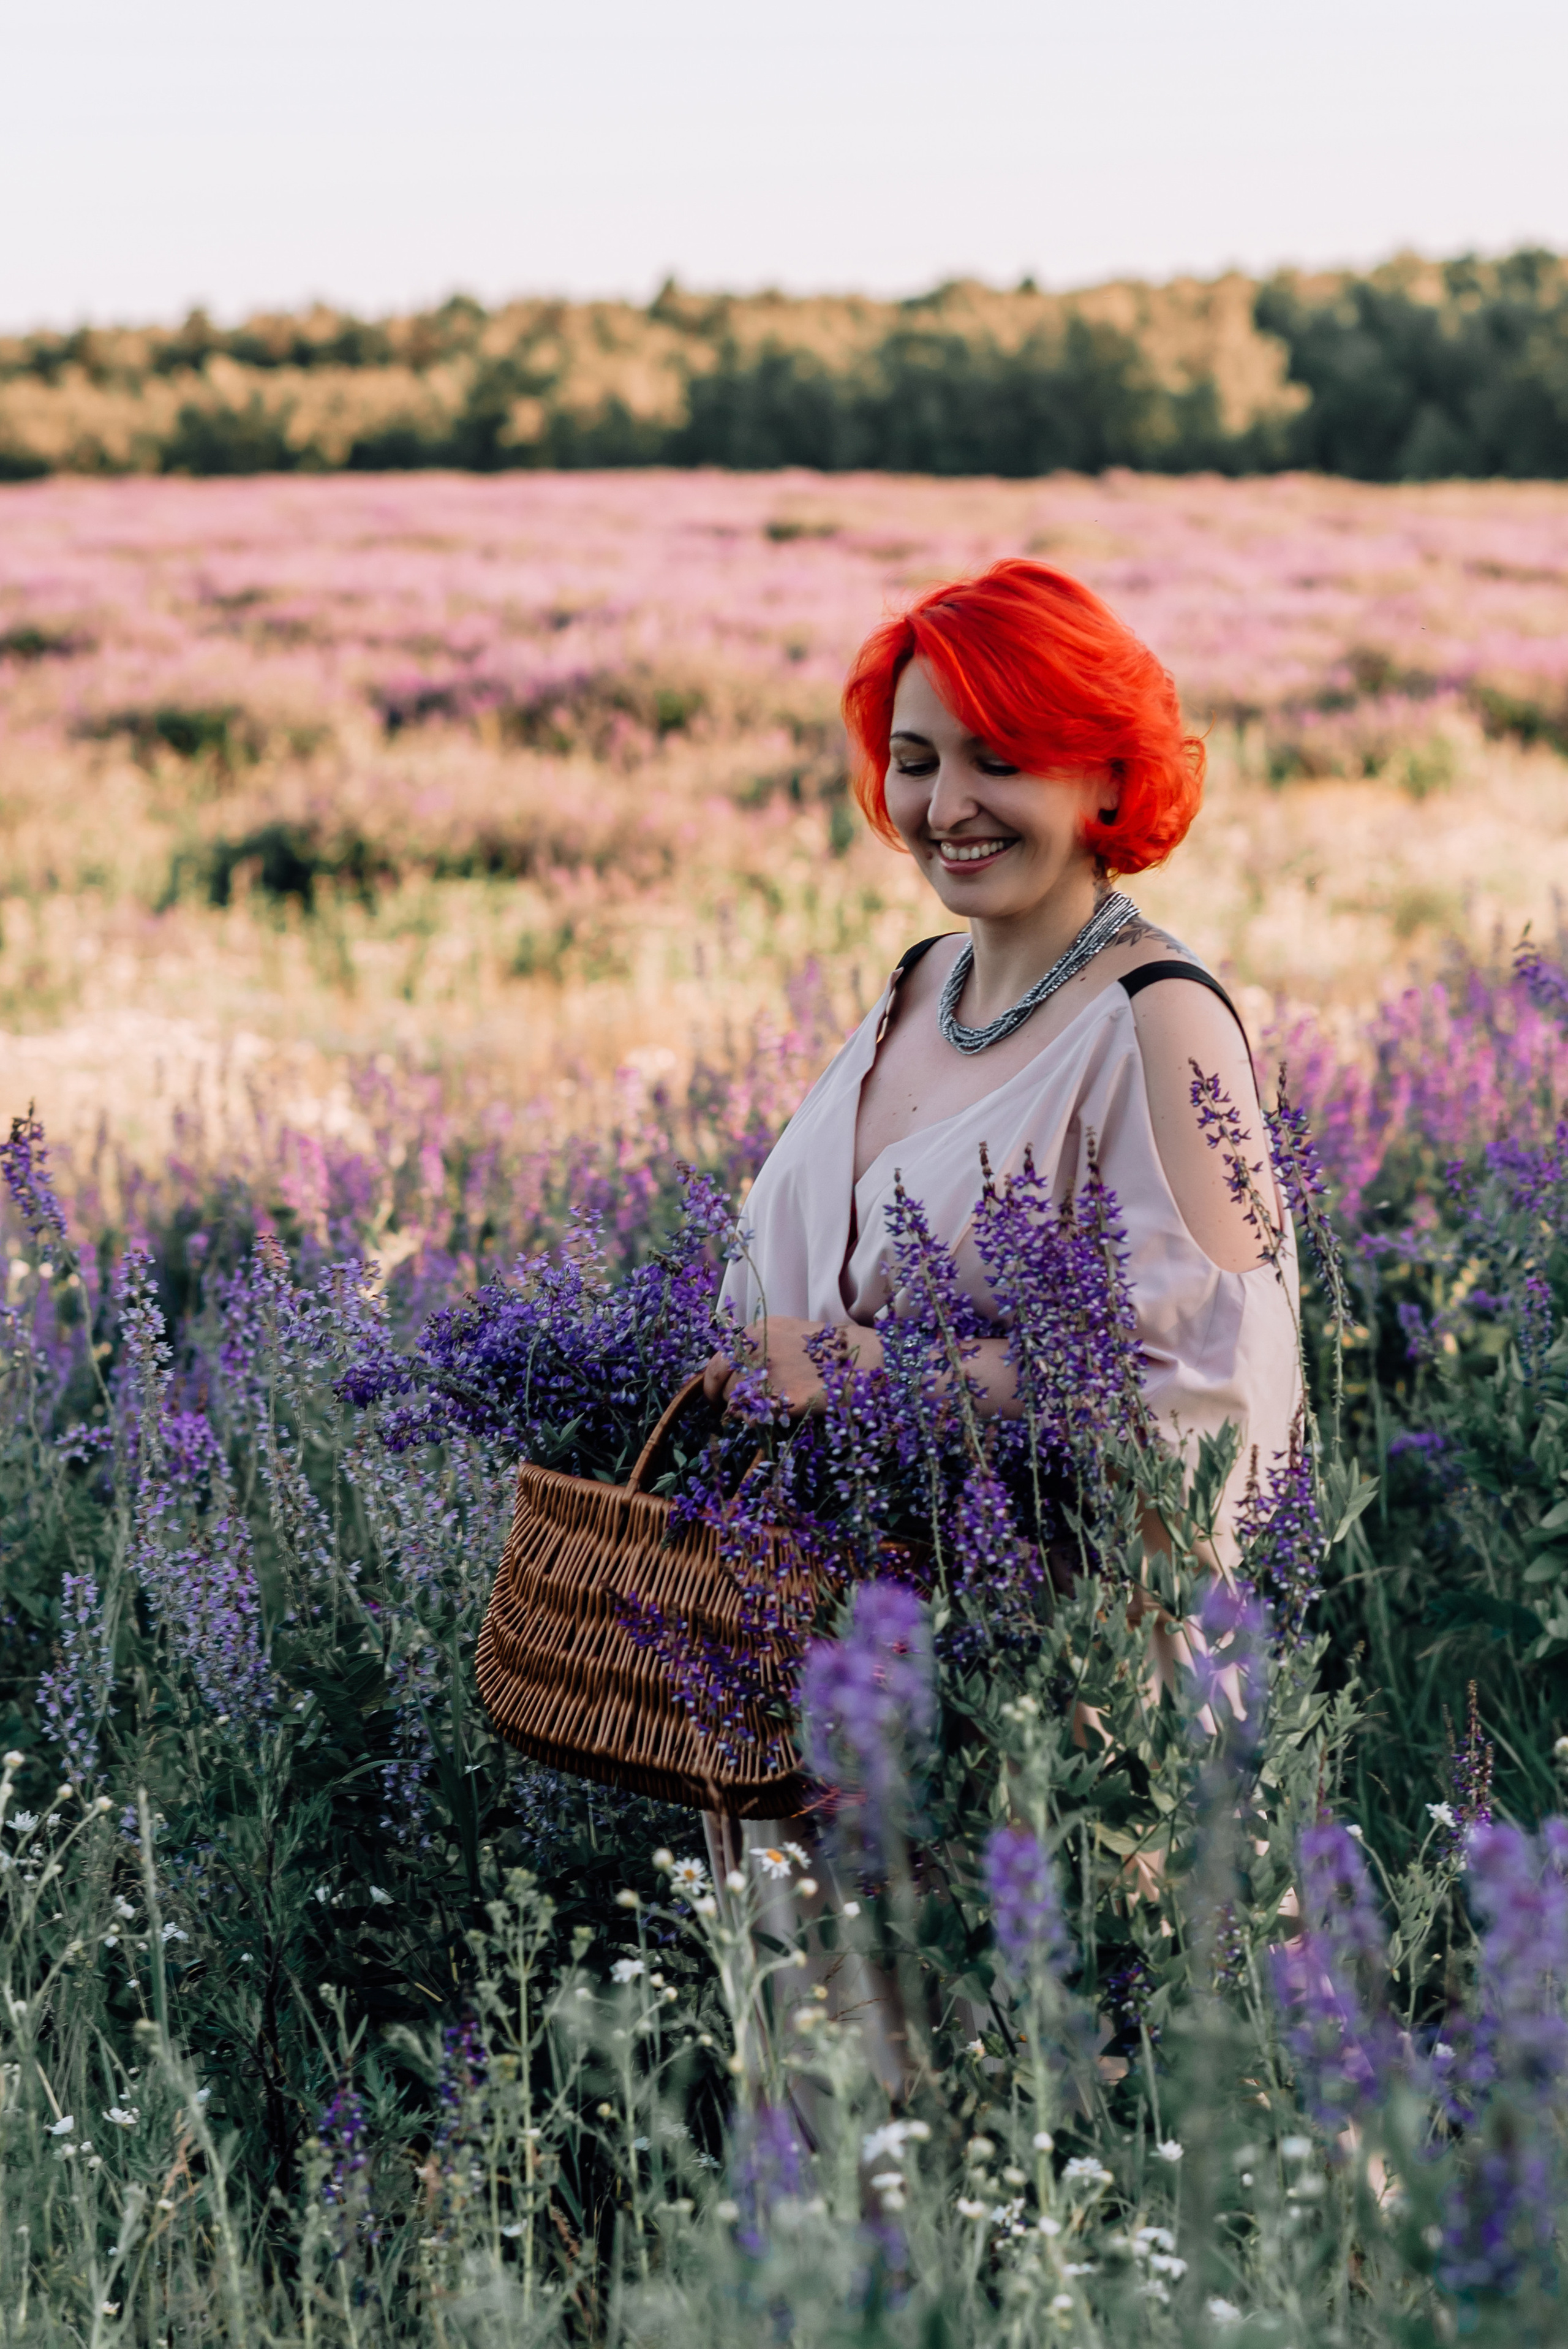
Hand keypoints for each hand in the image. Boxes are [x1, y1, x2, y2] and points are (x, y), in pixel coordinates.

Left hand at [701, 1318, 884, 1415]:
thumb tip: (736, 1371)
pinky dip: (757, 1421)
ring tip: (763, 1410)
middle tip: (738, 1409)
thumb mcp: (787, 1333)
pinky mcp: (780, 1399)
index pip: (717, 1361)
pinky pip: (753, 1417)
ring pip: (735, 1402)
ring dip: (744, 1410)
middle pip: (721, 1383)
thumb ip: (759, 1347)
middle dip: (726, 1398)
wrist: (862, 1359)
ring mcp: (767, 1375)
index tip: (716, 1395)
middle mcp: (755, 1350)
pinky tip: (774, 1416)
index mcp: (756, 1332)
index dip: (713, 1382)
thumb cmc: (828, 1348)